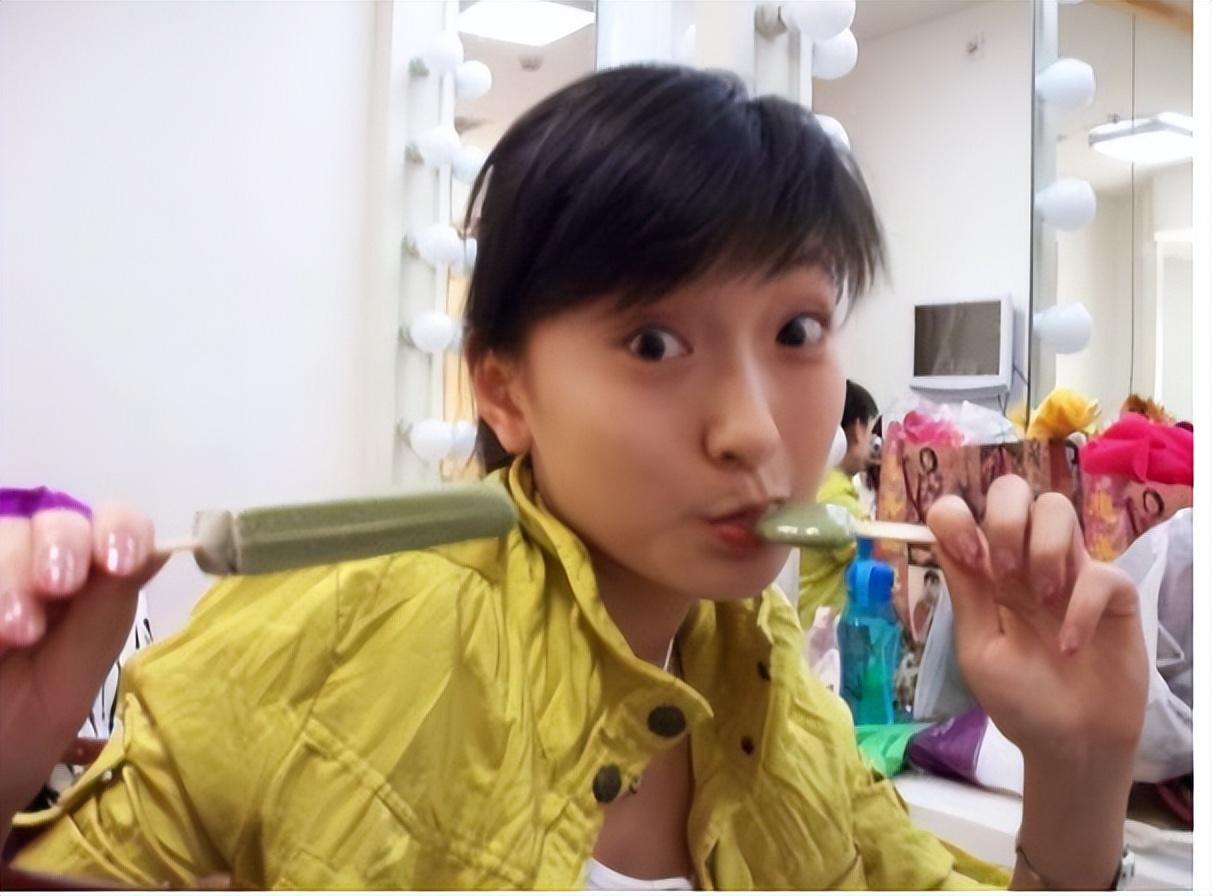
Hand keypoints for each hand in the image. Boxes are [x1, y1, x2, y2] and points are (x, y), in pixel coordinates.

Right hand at [0, 503, 165, 830]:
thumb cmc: (19, 732)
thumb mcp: (70, 680)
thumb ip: (106, 614)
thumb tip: (163, 549)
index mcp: (89, 583)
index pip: (117, 526)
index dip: (121, 530)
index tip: (120, 562)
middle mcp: (38, 566)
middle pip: (57, 522)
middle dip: (63, 549)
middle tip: (58, 588)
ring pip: (6, 534)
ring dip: (12, 577)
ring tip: (13, 633)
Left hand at [925, 476, 1146, 764]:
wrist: (1069, 745)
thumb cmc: (1019, 699)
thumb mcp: (978, 648)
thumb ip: (966, 593)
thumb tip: (941, 534)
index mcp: (984, 572)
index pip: (962, 512)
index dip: (957, 518)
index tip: (968, 557)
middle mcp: (1024, 560)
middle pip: (1012, 490)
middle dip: (1004, 518)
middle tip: (1004, 571)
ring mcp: (1069, 573)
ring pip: (1057, 508)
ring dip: (1043, 547)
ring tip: (1040, 598)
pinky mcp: (1113, 595)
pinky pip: (1100, 572)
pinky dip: (1081, 606)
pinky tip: (1070, 645)